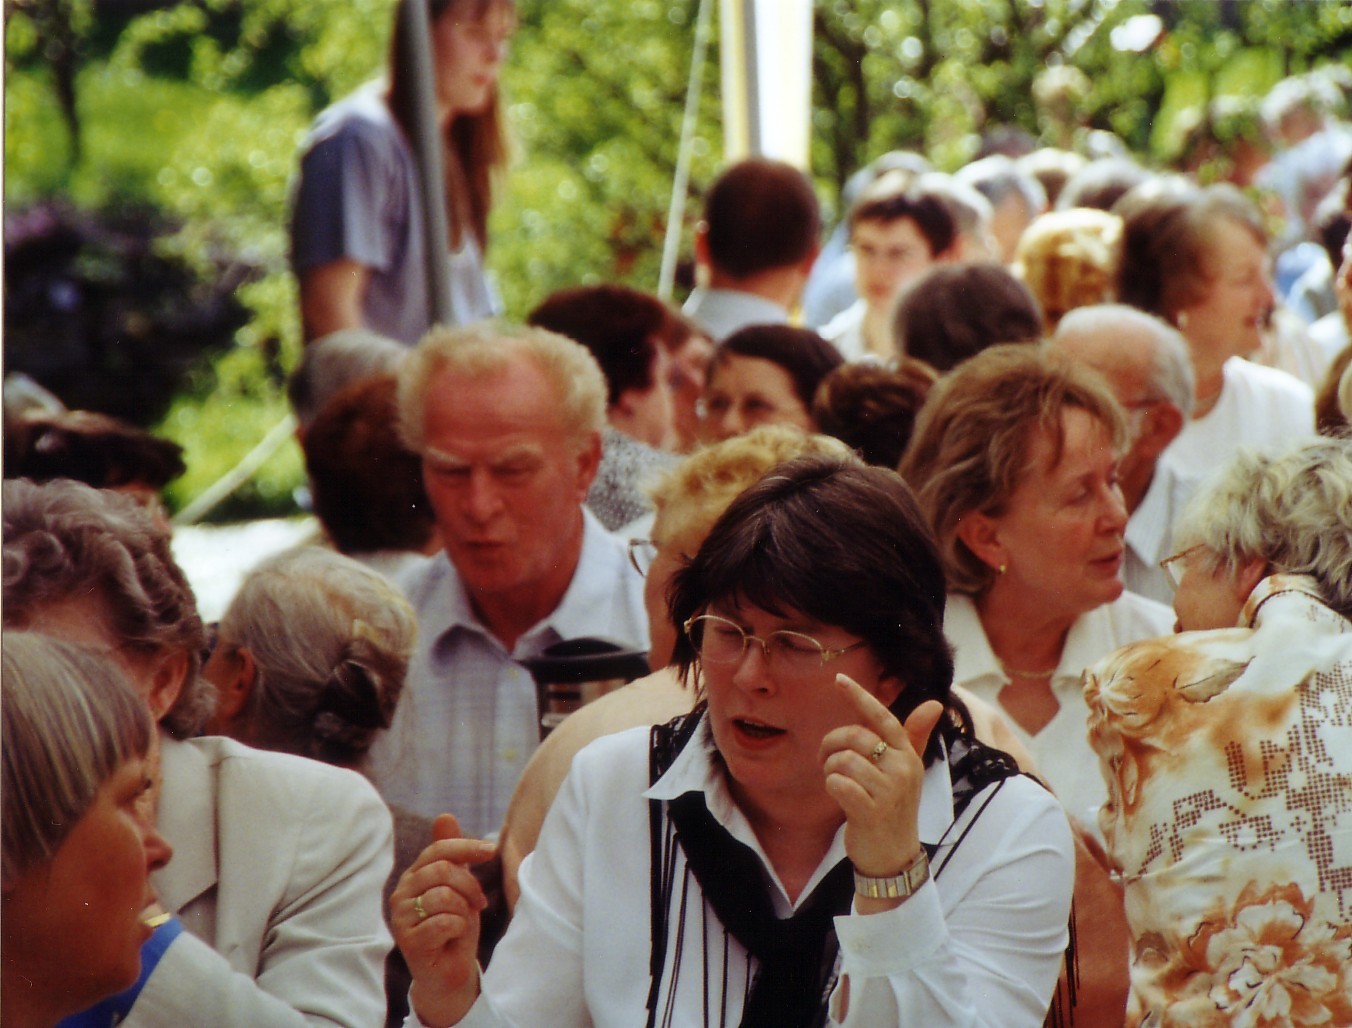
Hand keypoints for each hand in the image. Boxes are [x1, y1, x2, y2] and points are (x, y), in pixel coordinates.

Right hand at [392, 814, 497, 1026]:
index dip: (466, 847)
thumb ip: (453, 855)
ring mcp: (400, 917)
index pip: (438, 849)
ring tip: (463, 922)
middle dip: (469, 885)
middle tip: (479, 903)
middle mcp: (401, 893)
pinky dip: (458, 929)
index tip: (491, 850)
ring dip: (464, 910)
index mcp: (414, 875)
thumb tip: (444, 815)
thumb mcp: (459, 886)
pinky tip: (453, 937)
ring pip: (444, 896)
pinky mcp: (407, 940)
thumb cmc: (455, 926)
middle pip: (442, 870)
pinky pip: (443, 923)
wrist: (450, 971)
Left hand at [820, 674, 942, 883]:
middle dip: (831, 745)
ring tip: (836, 782)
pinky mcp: (872, 812)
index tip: (838, 679)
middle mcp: (903, 770)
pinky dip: (831, 786)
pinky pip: (838, 783)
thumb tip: (935, 703)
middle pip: (855, 737)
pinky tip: (838, 796)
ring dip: (830, 770)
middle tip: (827, 760)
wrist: (893, 857)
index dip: (860, 697)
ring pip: (843, 760)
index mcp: (908, 755)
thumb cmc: (894, 807)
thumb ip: (914, 736)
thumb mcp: (907, 771)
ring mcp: (889, 792)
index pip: (883, 718)